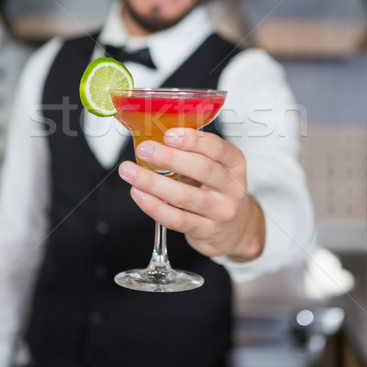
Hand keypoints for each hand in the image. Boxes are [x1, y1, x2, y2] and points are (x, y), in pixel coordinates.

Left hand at [118, 128, 264, 261]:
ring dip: (153, 183)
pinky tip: (139, 194)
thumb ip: (193, 152)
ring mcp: (220, 212)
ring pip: (186, 196)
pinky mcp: (206, 231)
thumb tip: (154, 138)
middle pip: (202, 169)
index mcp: (235, 163)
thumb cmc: (218, 190)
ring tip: (130, 172)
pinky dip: (155, 207)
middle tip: (144, 150)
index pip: (217, 148)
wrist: (236, 229)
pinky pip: (177, 219)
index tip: (168, 134)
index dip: (192, 140)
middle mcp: (231, 187)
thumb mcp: (216, 166)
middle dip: (169, 158)